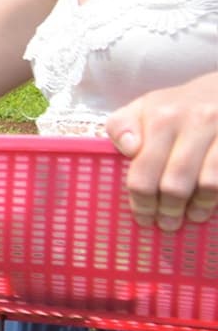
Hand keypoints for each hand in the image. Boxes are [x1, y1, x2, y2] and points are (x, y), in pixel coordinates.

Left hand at [107, 79, 217, 229]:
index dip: (142, 203)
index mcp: (161, 117)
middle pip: (175, 184)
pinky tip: (211, 204)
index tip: (143, 218)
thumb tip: (128, 149)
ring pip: (209, 184)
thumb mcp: (142, 108)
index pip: (144, 172)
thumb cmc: (176, 106)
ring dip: (198, 207)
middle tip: (167, 223)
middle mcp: (195, 122)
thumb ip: (122, 127)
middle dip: (168, 210)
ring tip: (191, 216)